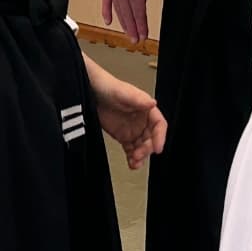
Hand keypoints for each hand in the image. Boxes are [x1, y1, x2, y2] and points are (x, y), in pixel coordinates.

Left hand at [84, 55, 166, 169]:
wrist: (91, 92)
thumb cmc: (108, 87)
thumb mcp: (123, 92)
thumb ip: (138, 99)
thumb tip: (153, 103)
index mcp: (146, 109)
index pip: (159, 124)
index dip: (161, 137)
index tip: (158, 148)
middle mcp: (142, 120)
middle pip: (151, 139)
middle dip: (147, 149)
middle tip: (139, 155)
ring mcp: (133, 129)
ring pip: (142, 147)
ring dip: (141, 156)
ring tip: (135, 163)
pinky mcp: (123, 136)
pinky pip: (131, 150)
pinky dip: (132, 158)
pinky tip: (131, 163)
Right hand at [102, 0, 154, 43]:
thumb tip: (140, 7)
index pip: (139, 14)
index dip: (142, 27)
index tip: (143, 37)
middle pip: (128, 16)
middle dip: (132, 30)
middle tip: (135, 40)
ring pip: (118, 11)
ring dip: (123, 24)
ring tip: (127, 34)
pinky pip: (106, 2)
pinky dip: (107, 12)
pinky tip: (109, 22)